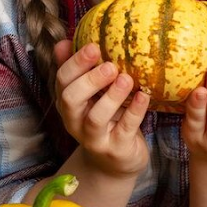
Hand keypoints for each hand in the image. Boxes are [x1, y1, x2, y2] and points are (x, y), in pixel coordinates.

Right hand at [52, 40, 150, 178]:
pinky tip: (144, 96)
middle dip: (89, 80)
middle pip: (71, 99)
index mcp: (67, 104)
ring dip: (111, 97)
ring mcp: (94, 139)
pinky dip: (134, 112)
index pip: (61, 81)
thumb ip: (77, 71)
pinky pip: (124, 130)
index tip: (93, 46)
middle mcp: (75, 121)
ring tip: (126, 79)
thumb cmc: (105, 120)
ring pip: (95, 118)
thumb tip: (63, 42)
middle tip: (110, 65)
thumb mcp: (89, 97)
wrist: (114, 164)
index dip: (75, 63)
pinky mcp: (115, 150)